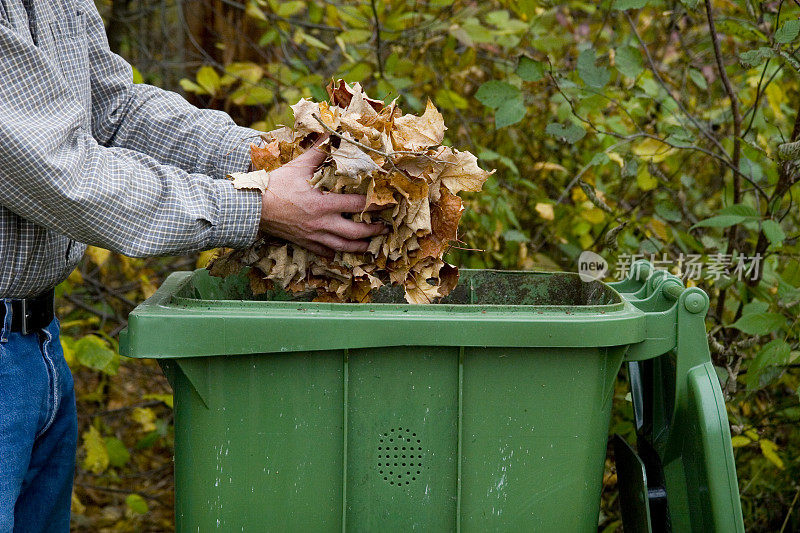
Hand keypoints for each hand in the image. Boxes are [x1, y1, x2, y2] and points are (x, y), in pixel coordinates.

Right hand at [260, 142, 386, 256]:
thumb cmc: (276, 186)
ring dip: (359, 247)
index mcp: (323, 204)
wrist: (252, 207)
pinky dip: (334, 253)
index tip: (387, 203)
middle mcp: (322, 223)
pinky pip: (323, 252)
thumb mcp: (298, 166)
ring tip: (370, 245)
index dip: (374, 205)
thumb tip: (331, 135)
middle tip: (385, 227)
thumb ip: (318, 152)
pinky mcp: (304, 242)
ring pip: (342, 247)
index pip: (357, 206)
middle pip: (355, 233)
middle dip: (373, 231)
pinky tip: (340, 251)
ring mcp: (313, 236)